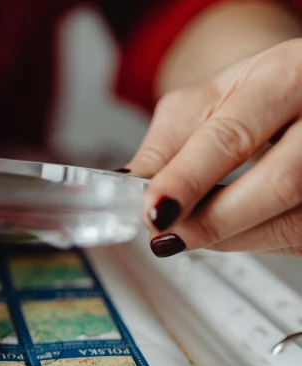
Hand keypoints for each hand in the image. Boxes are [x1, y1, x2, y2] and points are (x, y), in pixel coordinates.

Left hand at [125, 38, 301, 256]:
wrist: (298, 92)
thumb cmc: (249, 97)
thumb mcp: (199, 104)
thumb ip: (162, 148)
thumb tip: (128, 191)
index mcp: (286, 76)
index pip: (233, 136)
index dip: (188, 181)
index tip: (153, 211)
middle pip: (279, 182)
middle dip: (212, 221)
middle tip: (166, 234)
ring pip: (292, 221)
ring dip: (230, 238)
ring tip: (192, 230)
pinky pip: (298, 238)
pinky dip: (255, 240)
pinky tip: (232, 228)